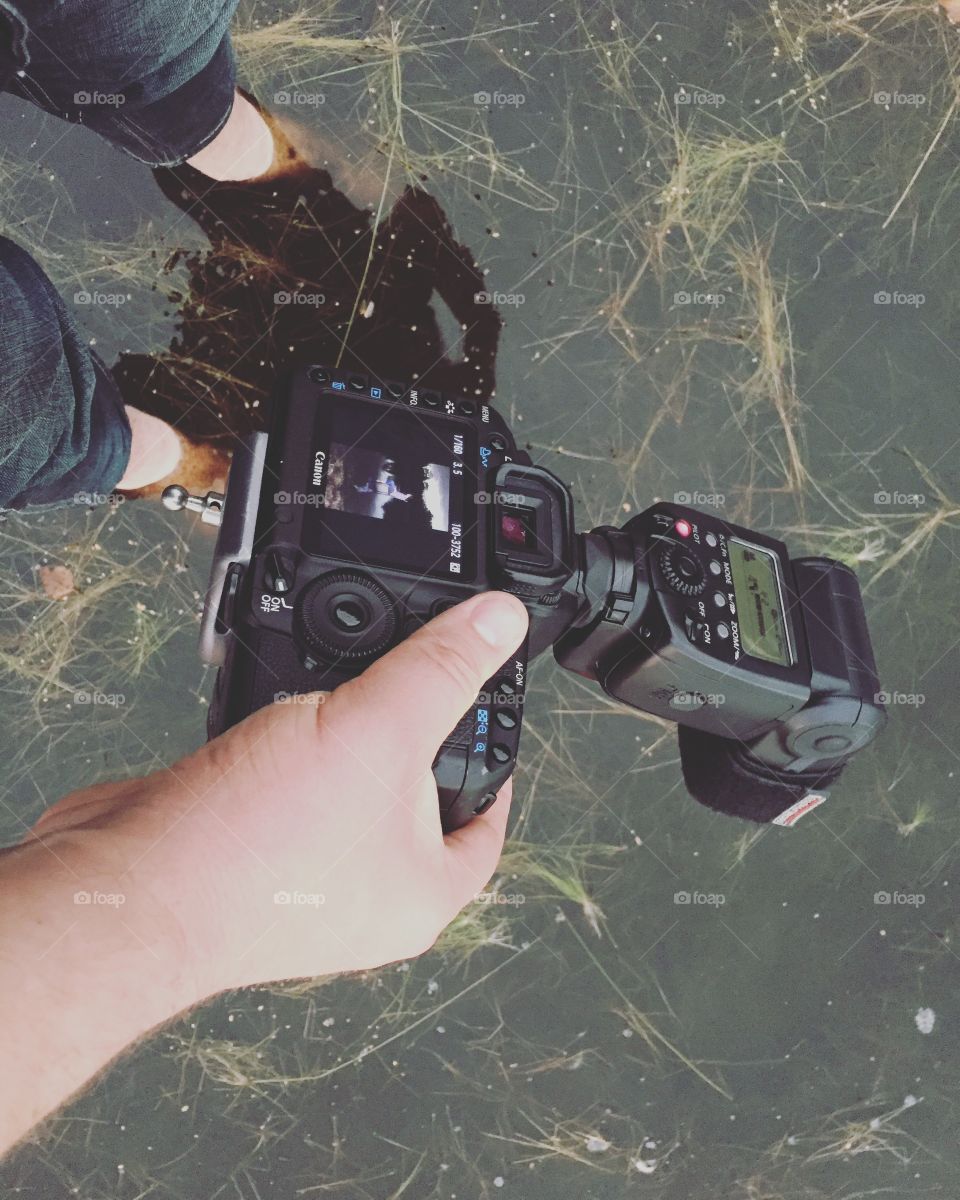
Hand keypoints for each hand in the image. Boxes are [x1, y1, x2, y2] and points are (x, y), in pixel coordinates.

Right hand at [32, 591, 529, 996]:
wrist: (126, 886)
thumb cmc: (257, 846)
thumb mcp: (375, 732)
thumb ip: (440, 671)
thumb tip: (499, 622)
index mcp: (421, 891)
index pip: (489, 819)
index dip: (499, 757)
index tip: (490, 704)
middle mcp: (367, 894)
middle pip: (415, 795)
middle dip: (409, 729)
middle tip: (411, 674)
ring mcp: (305, 875)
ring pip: (345, 784)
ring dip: (341, 730)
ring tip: (341, 682)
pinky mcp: (249, 850)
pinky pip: (286, 785)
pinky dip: (287, 741)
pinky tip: (280, 702)